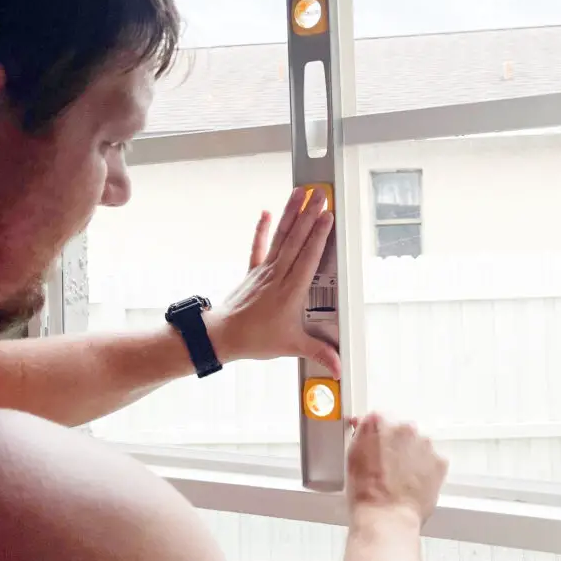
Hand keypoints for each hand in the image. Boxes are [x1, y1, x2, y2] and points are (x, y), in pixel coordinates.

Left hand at [206, 187, 339, 376]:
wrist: (222, 336)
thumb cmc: (255, 339)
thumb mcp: (292, 346)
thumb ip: (319, 353)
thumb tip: (339, 367)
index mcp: (291, 290)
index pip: (308, 257)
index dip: (319, 235)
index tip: (327, 216)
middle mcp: (278, 275)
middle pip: (297, 239)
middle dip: (310, 214)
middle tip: (321, 194)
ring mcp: (264, 270)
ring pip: (281, 236)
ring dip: (291, 213)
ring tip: (300, 193)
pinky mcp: (253, 270)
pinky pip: (258, 245)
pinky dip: (262, 228)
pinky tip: (267, 211)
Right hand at [347, 414, 447, 527]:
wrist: (386, 517)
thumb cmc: (366, 493)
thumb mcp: (352, 457)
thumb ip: (362, 436)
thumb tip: (366, 429)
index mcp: (379, 423)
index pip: (379, 420)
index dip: (377, 435)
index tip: (377, 447)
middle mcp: (405, 428)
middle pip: (402, 431)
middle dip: (397, 446)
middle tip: (388, 469)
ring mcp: (425, 444)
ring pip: (419, 446)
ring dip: (413, 457)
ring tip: (402, 480)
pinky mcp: (439, 462)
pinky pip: (433, 461)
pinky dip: (426, 470)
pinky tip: (414, 485)